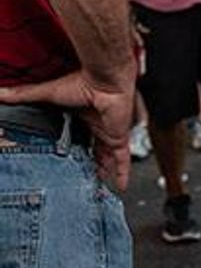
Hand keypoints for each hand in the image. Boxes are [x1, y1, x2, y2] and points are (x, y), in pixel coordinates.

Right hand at [0, 68, 134, 189]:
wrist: (105, 81)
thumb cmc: (80, 83)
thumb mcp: (47, 94)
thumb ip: (24, 96)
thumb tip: (0, 93)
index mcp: (80, 116)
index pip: (74, 136)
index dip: (71, 147)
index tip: (63, 159)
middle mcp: (95, 125)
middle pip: (91, 149)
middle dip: (87, 163)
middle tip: (80, 178)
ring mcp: (108, 132)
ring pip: (106, 158)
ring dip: (102, 171)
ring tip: (95, 186)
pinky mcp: (118, 138)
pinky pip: (122, 160)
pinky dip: (122, 173)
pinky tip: (120, 186)